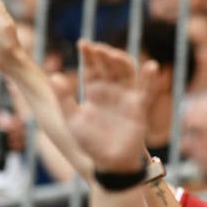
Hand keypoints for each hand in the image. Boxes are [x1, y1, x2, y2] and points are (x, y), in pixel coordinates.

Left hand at [61, 41, 153, 173]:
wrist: (110, 163)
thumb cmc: (90, 143)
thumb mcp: (72, 121)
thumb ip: (64, 99)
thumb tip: (54, 76)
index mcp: (93, 91)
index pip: (90, 68)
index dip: (88, 55)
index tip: (84, 43)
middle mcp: (110, 90)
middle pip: (109, 65)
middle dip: (104, 55)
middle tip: (98, 49)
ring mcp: (126, 97)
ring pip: (127, 72)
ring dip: (122, 61)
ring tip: (114, 55)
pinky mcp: (139, 108)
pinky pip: (146, 91)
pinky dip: (150, 79)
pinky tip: (152, 66)